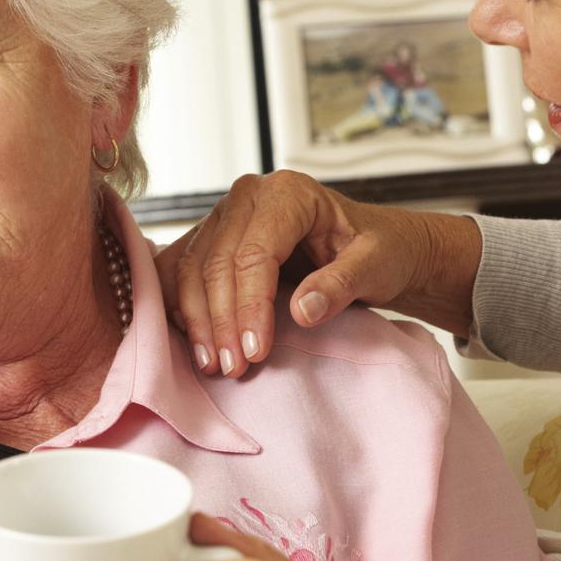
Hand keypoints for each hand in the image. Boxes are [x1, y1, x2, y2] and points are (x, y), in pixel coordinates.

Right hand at [155, 171, 468, 376]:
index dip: (250, 306)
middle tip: (233, 367)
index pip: (254, 254)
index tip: (256, 352)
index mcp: (289, 193)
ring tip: (212, 363)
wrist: (372, 245)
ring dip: (197, 320)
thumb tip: (303, 312)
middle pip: (217, 263)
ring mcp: (224, 215)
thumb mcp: (376, 264)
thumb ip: (342, 284)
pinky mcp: (212, 237)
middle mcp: (248, 197)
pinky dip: (182, 306)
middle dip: (221, 320)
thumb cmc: (379, 250)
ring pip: (192, 268)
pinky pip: (182, 269)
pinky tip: (194, 340)